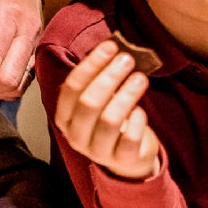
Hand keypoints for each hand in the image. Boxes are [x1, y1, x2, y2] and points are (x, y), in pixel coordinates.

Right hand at [52, 39, 159, 179]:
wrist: (127, 158)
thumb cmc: (111, 120)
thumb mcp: (99, 100)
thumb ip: (99, 78)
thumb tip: (111, 47)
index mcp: (65, 117)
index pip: (71, 88)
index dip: (91, 66)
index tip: (110, 47)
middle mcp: (76, 136)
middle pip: (89, 103)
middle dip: (109, 77)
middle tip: (128, 59)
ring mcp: (98, 151)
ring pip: (109, 120)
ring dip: (126, 95)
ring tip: (141, 78)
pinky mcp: (122, 160)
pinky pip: (129, 139)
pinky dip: (137, 122)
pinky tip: (141, 111)